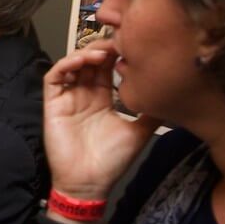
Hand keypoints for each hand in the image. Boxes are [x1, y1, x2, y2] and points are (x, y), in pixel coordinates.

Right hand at [42, 40, 159, 200]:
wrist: (90, 183)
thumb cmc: (112, 161)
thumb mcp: (139, 132)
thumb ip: (151, 113)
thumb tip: (172, 97)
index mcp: (103, 98)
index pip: (107, 67)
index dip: (116, 53)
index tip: (132, 44)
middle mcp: (84, 93)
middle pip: (89, 60)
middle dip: (102, 47)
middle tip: (118, 40)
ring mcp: (67, 97)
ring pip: (72, 64)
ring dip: (84, 53)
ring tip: (102, 51)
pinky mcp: (53, 103)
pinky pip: (54, 77)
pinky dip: (66, 65)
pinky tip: (81, 61)